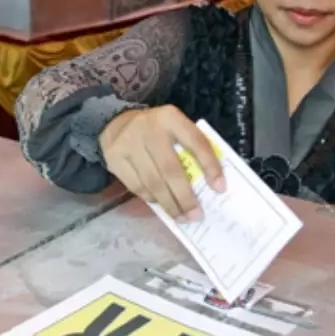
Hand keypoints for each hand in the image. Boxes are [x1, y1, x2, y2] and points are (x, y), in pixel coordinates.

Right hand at [99, 106, 224, 219]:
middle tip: (195, 215)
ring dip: (169, 204)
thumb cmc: (156, 131)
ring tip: (181, 217)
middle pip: (171, 169)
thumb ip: (190, 149)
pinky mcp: (114, 158)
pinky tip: (161, 205)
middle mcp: (149, 128)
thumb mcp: (175, 128)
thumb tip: (209, 184)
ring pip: (153, 182)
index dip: (210, 166)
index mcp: (171, 117)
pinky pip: (137, 186)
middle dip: (185, 197)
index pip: (196, 142)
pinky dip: (151, 199)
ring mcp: (129, 143)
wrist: (117, 123)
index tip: (219, 188)